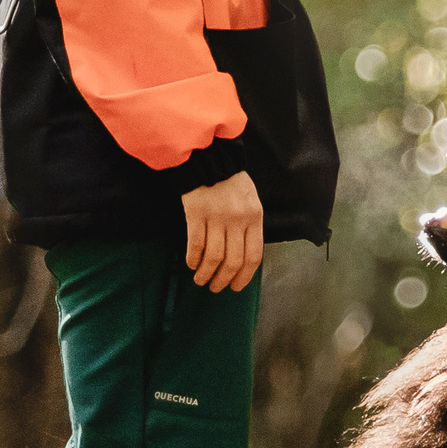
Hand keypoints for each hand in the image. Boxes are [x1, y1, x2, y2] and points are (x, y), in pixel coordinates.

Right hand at [180, 168, 263, 291]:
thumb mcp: (251, 202)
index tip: (236, 287)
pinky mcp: (196, 213)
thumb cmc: (231, 183)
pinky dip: (193, 258)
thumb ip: (250, 227)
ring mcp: (216, 216)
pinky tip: (191, 264)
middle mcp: (238, 219)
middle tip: (216, 288)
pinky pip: (195, 244)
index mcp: (255, 217)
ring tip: (200, 280)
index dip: (244, 276)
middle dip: (224, 280)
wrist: (210, 159)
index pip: (253, 255)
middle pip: (233, 260)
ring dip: (206, 273)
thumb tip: (243, 259)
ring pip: (214, 256)